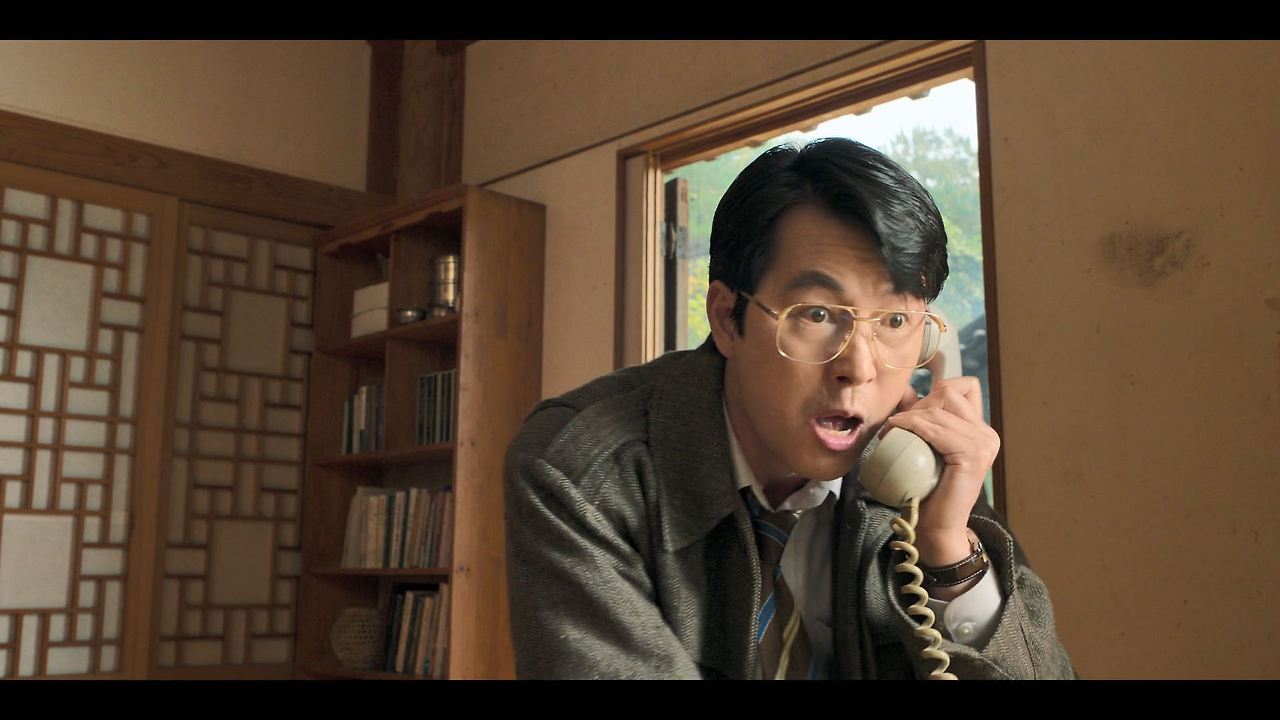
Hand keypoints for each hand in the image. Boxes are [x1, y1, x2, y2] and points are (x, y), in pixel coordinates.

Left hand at [886, 377, 999, 571]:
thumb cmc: (925, 490)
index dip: (935, 393)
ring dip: (910, 415)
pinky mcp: (972, 454)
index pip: (963, 386)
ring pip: (940, 406)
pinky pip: (934, 426)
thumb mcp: (926, 447)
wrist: (936, 527)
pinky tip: (895, 432)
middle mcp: (987, 433)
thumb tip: (905, 391)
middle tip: (899, 425)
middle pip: (950, 391)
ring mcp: (983, 443)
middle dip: (920, 402)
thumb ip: (923, 419)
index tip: (913, 415)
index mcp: (981, 430)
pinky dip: (910, 424)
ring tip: (892, 430)